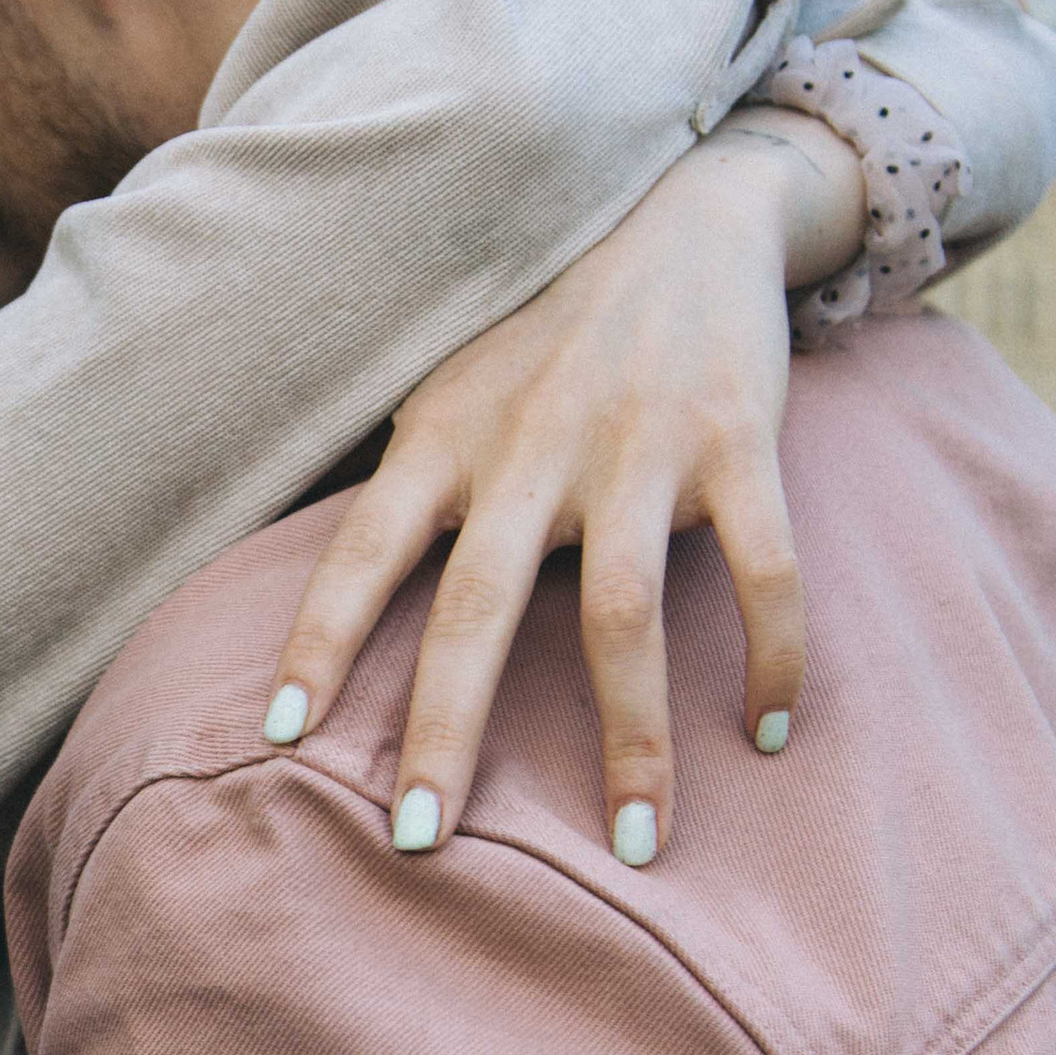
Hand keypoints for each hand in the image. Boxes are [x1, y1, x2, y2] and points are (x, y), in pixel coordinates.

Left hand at [263, 106, 862, 866]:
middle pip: (476, 609)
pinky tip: (769, 731)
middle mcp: (531, 443)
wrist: (685, 212)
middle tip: (420, 840)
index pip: (362, 550)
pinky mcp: (738, 439)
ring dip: (630, 740)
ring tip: (633, 842)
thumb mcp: (453, 387)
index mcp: (445, 433)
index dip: (318, 642)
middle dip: (445, 731)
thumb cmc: (548, 332)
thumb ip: (412, 489)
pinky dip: (772, 656)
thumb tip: (337, 617)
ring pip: (622, 617)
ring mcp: (638, 445)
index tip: (282, 739)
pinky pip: (763, 569)